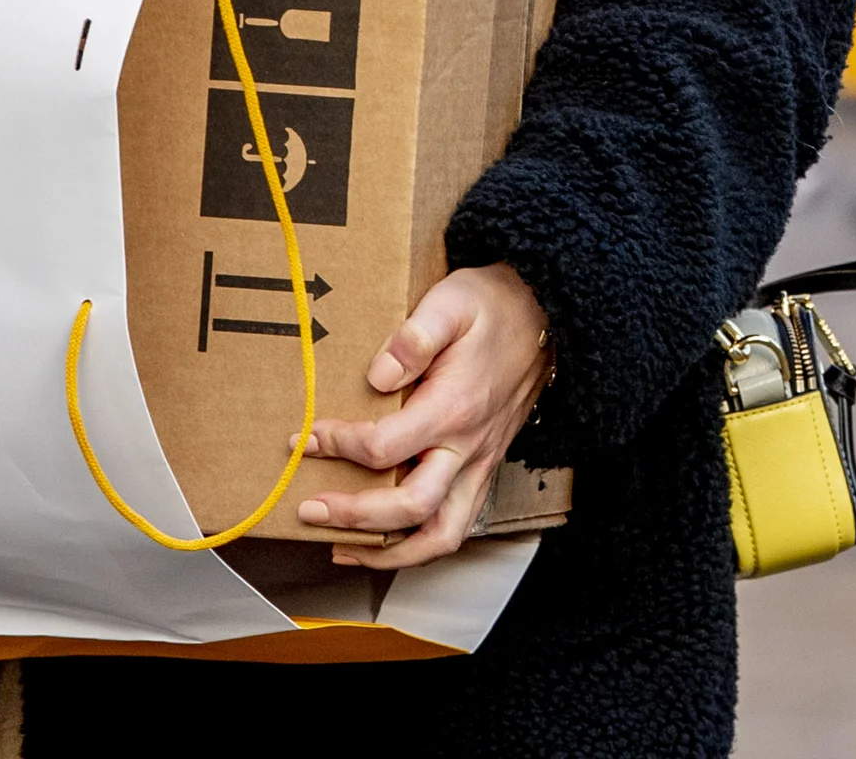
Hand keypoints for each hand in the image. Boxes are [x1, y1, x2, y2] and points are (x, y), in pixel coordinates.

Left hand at [297, 263, 552, 570]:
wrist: (545, 316)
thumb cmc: (495, 307)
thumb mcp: (453, 303)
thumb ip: (414, 337)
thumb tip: (377, 376)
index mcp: (454, 408)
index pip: (385, 447)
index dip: (339, 446)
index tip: (309, 436)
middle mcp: (468, 447)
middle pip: (411, 508)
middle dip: (354, 516)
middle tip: (310, 509)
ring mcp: (478, 464)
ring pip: (440, 535)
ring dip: (390, 552)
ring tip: (345, 548)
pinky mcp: (482, 469)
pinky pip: (454, 525)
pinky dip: (417, 544)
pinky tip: (385, 538)